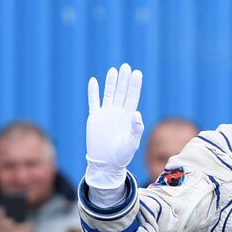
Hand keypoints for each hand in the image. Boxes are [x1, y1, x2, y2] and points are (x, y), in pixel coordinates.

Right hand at [85, 63, 144, 189]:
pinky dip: (93, 92)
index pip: (132, 97)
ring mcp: (106, 115)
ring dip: (111, 82)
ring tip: (114, 70)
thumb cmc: (122, 156)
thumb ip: (135, 128)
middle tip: (126, 66)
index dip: (135, 85)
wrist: (106, 164)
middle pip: (122, 92)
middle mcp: (118, 113)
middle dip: (124, 80)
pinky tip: (93, 81)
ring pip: (109, 94)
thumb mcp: (131, 143)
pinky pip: (94, 102)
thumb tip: (137, 114)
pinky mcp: (95, 118)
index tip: (137, 73)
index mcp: (129, 118)